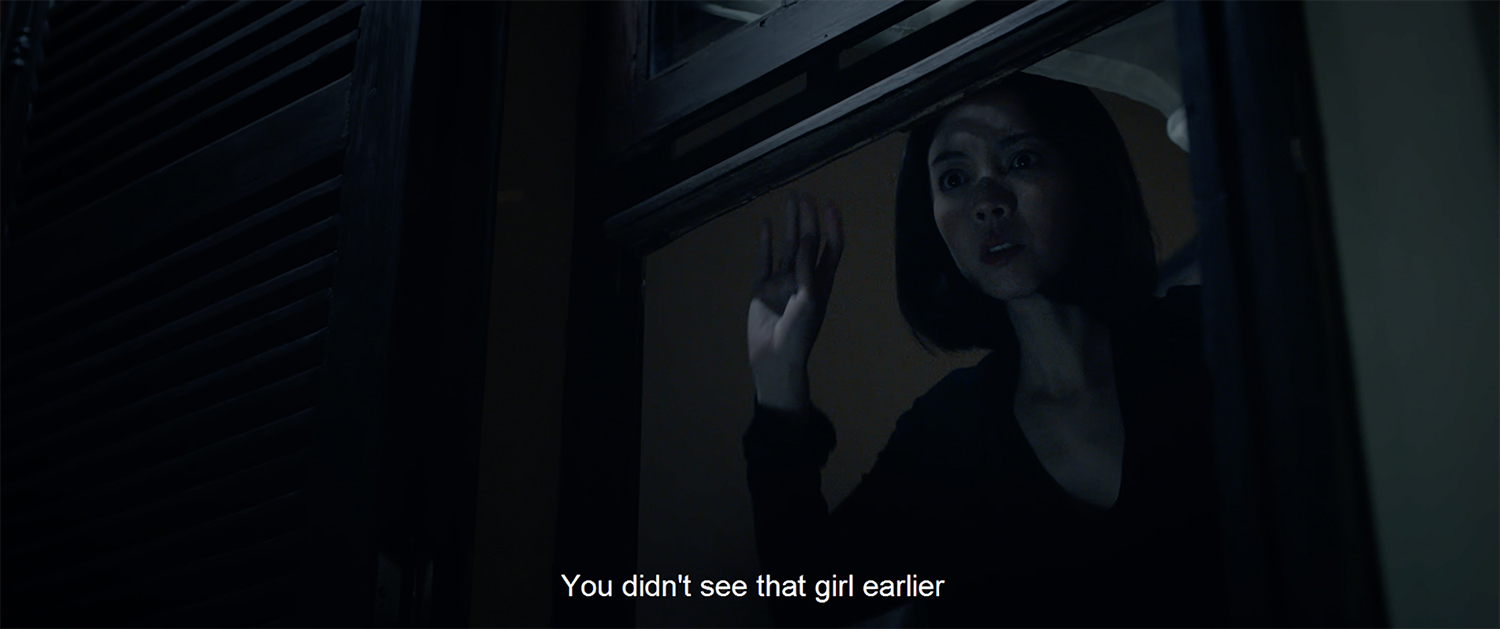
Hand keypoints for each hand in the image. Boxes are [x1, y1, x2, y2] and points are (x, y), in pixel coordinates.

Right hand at [748, 192, 843, 410]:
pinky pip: (764, 260)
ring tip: (789, 200)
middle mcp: (804, 278)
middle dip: (808, 218)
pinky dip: (764, 243)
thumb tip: (807, 238)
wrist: (775, 358)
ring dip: (790, 224)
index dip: (833, 226)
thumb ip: (807, 269)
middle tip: (803, 194)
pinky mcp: (763, 288)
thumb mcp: (808, 300)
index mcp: (822, 282)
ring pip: (788, 246)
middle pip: (809, 241)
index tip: (830, 203)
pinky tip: (766, 225)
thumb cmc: (799, 334)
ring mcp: (782, 282)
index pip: (831, 248)